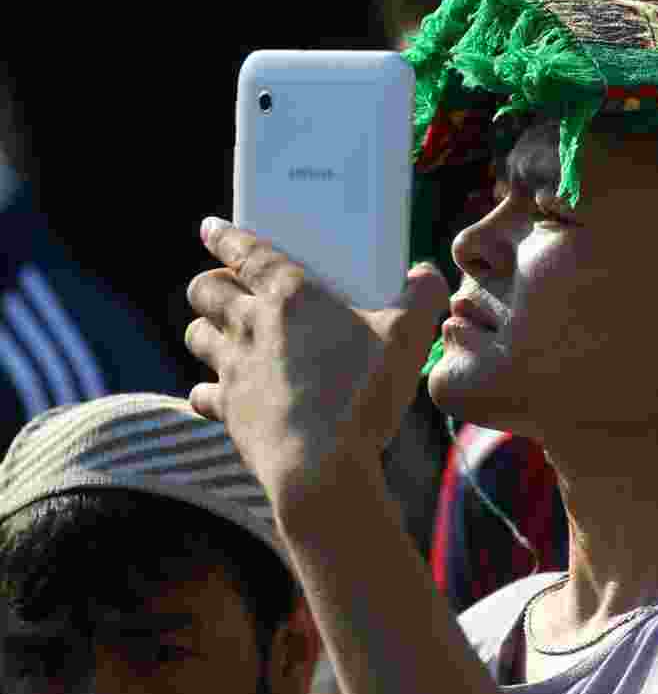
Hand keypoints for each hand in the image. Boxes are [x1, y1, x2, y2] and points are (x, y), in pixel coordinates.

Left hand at [184, 217, 448, 513]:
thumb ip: (422, 297)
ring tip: (225, 335)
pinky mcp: (229, 409)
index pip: (246, 251)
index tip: (211, 227)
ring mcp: (234, 368)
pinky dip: (208, 389)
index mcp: (290, 295)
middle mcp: (251, 325)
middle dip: (211, 281)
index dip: (226, 235)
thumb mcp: (408, 338)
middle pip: (206, 288)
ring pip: (196, 335)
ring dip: (206, 329)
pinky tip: (224, 392)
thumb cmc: (362, 393)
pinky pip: (202, 392)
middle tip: (229, 287)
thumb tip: (426, 274)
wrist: (321, 466)